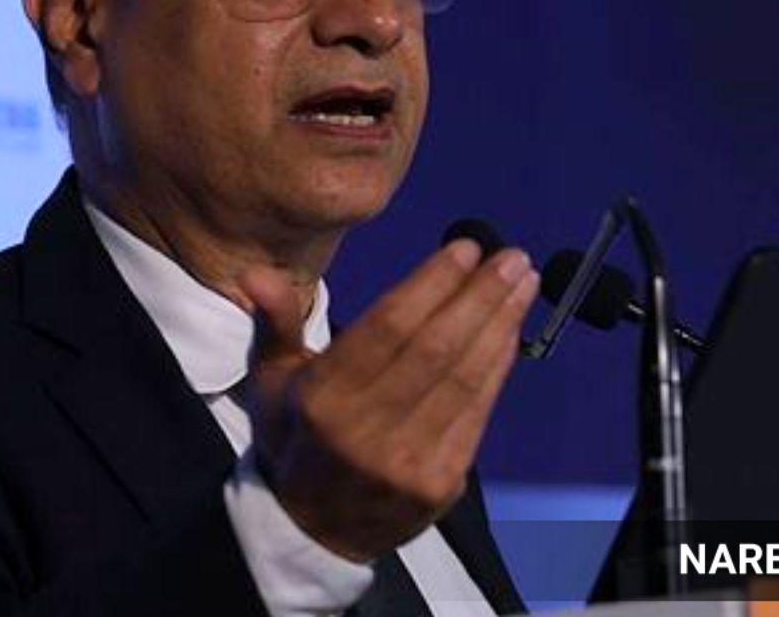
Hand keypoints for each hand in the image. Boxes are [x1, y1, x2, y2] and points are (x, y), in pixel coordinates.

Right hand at [239, 240, 538, 561]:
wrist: (313, 530)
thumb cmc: (296, 437)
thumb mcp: (271, 380)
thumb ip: (275, 322)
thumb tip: (256, 273)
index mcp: (321, 400)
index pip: (389, 328)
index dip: (433, 285)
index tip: (466, 249)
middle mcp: (365, 431)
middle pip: (436, 349)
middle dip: (480, 296)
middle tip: (512, 257)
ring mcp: (407, 461)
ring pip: (464, 379)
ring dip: (500, 325)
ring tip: (523, 282)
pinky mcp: (440, 483)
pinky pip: (476, 414)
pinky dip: (497, 368)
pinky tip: (510, 332)